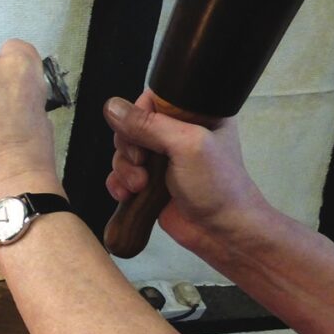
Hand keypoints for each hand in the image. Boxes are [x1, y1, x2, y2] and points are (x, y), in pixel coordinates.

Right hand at [104, 91, 269, 251]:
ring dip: (124, 170)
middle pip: (131, 127)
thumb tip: (111, 107)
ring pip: (124, 153)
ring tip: (139, 187)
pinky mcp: (150, 183)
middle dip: (128, 148)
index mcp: (195, 114)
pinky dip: (118, 184)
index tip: (142, 136)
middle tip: (142, 164)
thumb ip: (148, 125)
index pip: (152, 100)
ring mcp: (163, 160)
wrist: (222, 232)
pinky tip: (126, 196)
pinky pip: (121, 175)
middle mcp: (177, 133)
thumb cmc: (217, 186)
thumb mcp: (186, 146)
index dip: (138, 116)